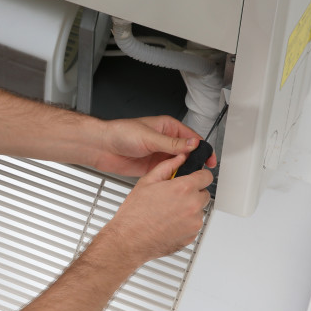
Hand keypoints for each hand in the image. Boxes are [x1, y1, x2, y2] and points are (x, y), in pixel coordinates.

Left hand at [91, 116, 216, 176]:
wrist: (102, 147)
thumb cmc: (120, 133)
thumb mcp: (149, 137)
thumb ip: (172, 143)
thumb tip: (192, 144)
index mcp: (167, 128)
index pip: (191, 138)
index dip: (202, 148)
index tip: (209, 159)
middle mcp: (165, 141)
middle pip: (187, 153)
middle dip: (195, 162)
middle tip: (201, 172)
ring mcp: (159, 155)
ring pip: (179, 165)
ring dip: (184, 172)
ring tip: (189, 178)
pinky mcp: (153, 168)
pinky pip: (168, 173)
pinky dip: (173, 178)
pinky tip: (175, 182)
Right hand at [98, 153, 212, 264]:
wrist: (129, 240)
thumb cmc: (135, 214)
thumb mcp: (147, 182)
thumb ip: (167, 167)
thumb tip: (179, 159)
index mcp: (183, 188)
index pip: (207, 176)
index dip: (199, 175)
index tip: (195, 178)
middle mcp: (192, 205)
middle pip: (204, 193)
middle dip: (193, 193)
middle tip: (175, 197)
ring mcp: (193, 223)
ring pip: (199, 210)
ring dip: (189, 209)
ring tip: (168, 212)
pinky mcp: (191, 236)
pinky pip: (194, 225)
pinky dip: (185, 223)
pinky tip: (169, 223)